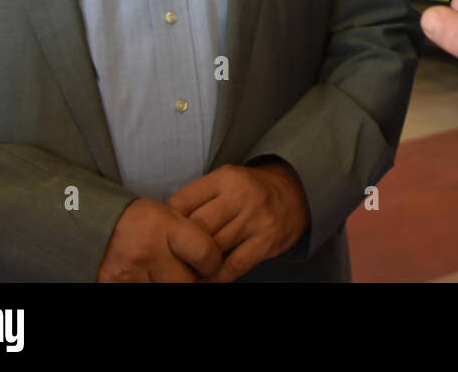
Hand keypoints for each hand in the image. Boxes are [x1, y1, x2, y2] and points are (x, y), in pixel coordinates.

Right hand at [96, 197, 222, 281]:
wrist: (92, 224)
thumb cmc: (138, 220)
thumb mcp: (167, 214)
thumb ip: (190, 235)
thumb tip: (213, 261)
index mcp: (162, 225)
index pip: (204, 253)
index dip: (213, 263)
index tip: (211, 263)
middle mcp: (146, 251)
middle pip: (186, 281)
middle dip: (192, 279)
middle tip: (189, 272)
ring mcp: (129, 274)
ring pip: (167, 290)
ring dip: (171, 284)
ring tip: (168, 273)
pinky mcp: (115, 287)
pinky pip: (146, 292)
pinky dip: (153, 286)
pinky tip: (153, 278)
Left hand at [166, 161, 309, 282]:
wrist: (295, 193)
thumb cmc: (249, 191)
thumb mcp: (226, 181)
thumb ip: (199, 197)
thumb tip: (164, 223)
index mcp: (225, 177)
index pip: (183, 201)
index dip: (167, 222)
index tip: (162, 234)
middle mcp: (241, 196)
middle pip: (197, 227)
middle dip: (180, 245)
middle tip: (169, 257)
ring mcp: (256, 219)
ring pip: (213, 248)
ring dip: (196, 264)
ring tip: (184, 271)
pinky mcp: (266, 241)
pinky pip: (234, 266)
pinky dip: (216, 277)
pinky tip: (207, 279)